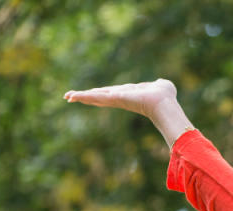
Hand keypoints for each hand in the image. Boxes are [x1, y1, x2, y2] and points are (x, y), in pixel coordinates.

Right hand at [64, 78, 193, 148]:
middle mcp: (120, 98)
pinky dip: (84, 96)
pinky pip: (96, 97)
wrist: (164, 103)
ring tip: (67, 96)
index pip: (111, 94)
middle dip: (85, 97)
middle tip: (70, 97)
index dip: (100, 94)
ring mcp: (116, 99)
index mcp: (129, 95)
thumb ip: (159, 84)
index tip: (91, 94)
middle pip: (99, 96)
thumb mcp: (161, 86)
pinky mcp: (113, 98)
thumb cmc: (165, 96)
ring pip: (95, 97)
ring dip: (81, 96)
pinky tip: (72, 96)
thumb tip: (162, 84)